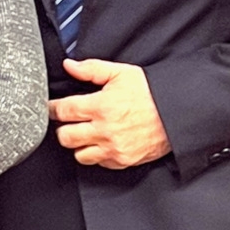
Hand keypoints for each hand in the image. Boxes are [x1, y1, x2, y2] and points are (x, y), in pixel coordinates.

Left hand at [50, 58, 171, 168]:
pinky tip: (101, 143)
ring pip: (79, 154)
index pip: (63, 111)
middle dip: (63, 128)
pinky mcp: (124, 160)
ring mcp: (114, 148)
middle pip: (65, 136)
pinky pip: (99, 163)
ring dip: (79, 144)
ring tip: (85, 134)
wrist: (178, 112)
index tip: (51, 107)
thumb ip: (91, 69)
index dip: (52, 108)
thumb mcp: (121, 73)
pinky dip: (97, 155)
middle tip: (68, 122)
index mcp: (101, 106)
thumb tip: (69, 65)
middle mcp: (105, 130)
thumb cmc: (151, 92)